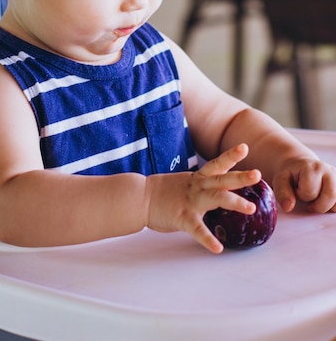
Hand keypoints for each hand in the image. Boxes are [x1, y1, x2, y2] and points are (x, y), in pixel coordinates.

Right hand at [145, 143, 260, 253]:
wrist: (139, 197)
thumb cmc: (164, 191)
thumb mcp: (186, 183)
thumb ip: (204, 185)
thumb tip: (221, 189)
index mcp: (198, 178)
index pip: (217, 164)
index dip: (231, 156)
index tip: (244, 147)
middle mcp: (197, 186)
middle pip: (222, 179)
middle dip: (240, 177)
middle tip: (258, 174)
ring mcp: (190, 201)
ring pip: (215, 198)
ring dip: (234, 202)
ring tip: (251, 208)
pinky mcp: (182, 217)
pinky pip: (197, 229)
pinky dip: (208, 239)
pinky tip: (218, 248)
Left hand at [272, 156, 335, 212]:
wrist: (300, 166)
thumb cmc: (291, 174)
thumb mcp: (280, 180)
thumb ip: (282, 192)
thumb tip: (288, 207)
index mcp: (313, 168)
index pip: (310, 191)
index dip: (301, 194)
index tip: (297, 189)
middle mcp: (330, 171)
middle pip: (330, 196)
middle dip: (316, 203)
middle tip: (307, 197)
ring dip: (326, 206)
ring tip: (316, 197)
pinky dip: (332, 206)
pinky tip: (324, 200)